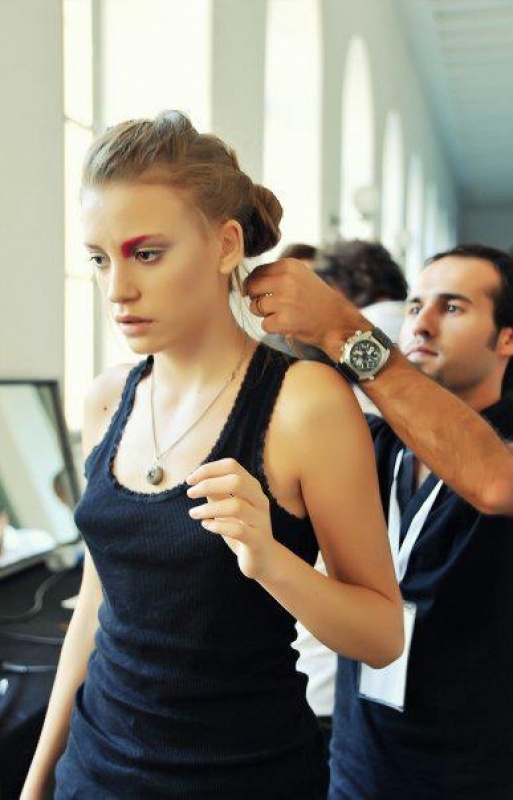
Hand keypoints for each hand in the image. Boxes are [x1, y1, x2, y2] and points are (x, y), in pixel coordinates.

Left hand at [186, 458, 276, 580]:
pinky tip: (206, 525)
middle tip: (190, 493)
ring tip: (193, 513)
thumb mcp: (227, 508)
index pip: (231, 466)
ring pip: (236, 506)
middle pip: (236, 481)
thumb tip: (197, 479)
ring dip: (209, 508)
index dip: (208, 469)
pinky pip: (238, 530)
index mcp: (252, 488)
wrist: (264, 559)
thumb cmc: (242, 529)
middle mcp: (259, 500)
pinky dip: (218, 526)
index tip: (190, 479)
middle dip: (208, 484)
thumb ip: (217, 493)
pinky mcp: (258, 540)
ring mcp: (261, 520)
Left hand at [244, 258, 365, 357]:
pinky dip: (274, 328)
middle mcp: (286, 280)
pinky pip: (264, 325)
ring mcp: (285, 300)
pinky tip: (289, 325)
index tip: (261, 293)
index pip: (256, 272)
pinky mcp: (284, 321)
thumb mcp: (299, 277)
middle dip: (257, 299)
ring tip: (285, 314)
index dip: (255, 285)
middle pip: (252, 288)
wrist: (338, 321)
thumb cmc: (315, 300)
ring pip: (255, 307)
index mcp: (289, 265)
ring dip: (266, 314)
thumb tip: (245, 283)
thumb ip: (275, 275)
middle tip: (273, 306)